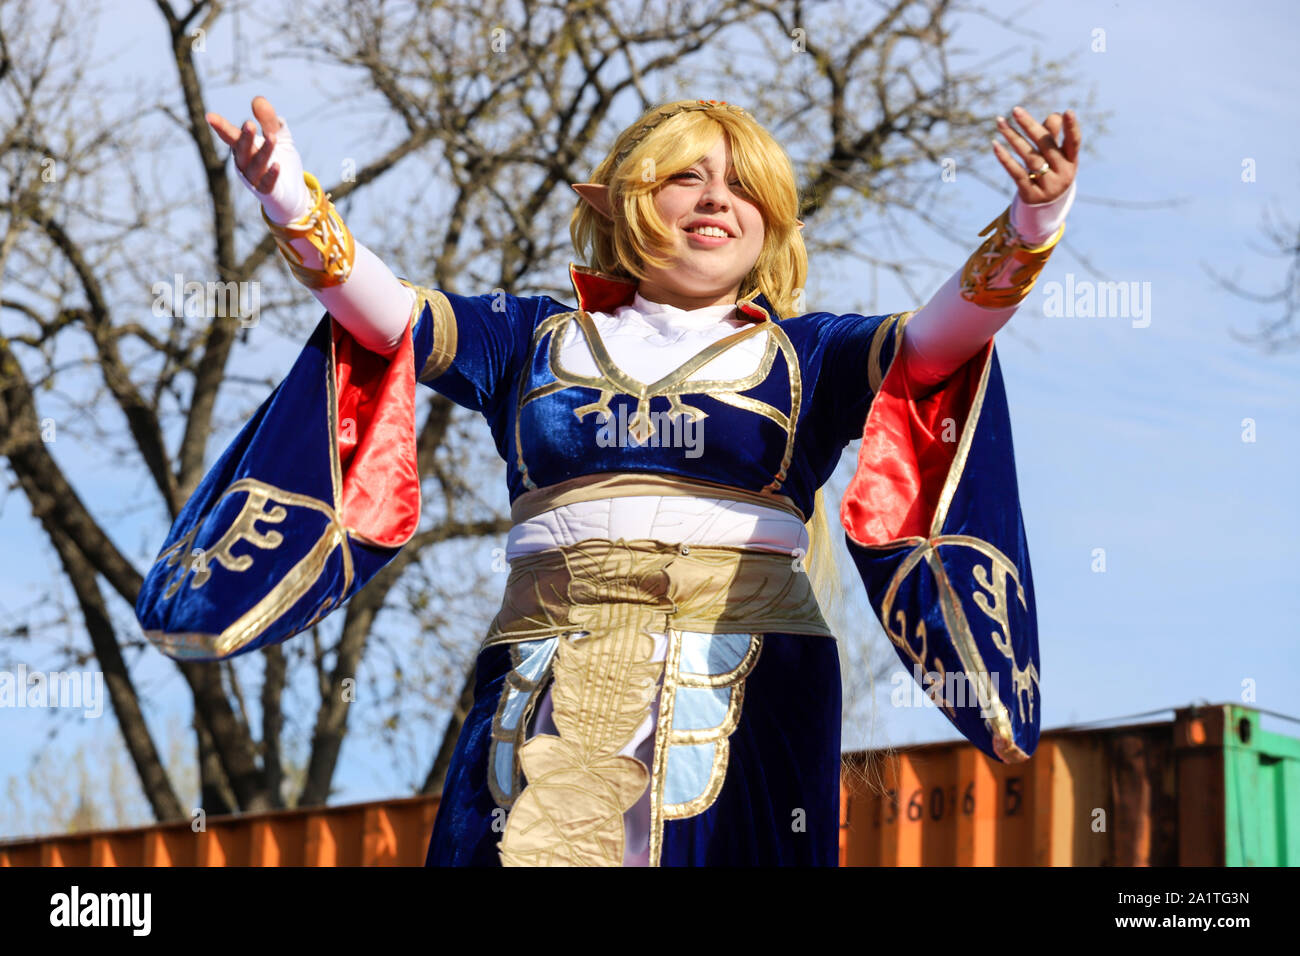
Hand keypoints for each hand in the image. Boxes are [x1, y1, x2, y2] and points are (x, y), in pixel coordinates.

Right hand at [206, 96, 308, 222]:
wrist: (292, 193)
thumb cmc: (281, 161)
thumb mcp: (279, 136)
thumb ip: (269, 120)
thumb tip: (258, 100)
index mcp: (243, 148)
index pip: (231, 136)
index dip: (221, 127)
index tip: (209, 117)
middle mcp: (244, 163)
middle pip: (242, 150)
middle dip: (245, 138)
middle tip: (249, 123)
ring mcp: (254, 179)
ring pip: (255, 165)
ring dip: (263, 152)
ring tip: (273, 137)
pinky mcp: (267, 192)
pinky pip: (266, 184)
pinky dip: (271, 176)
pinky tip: (277, 166)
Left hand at [992, 106, 1079, 204]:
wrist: (1045, 207)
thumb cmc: (1050, 171)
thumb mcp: (1056, 156)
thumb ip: (1053, 135)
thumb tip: (1054, 115)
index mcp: (1071, 160)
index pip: (1073, 142)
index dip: (1072, 128)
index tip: (1067, 111)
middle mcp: (1063, 173)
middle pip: (1046, 145)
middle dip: (1030, 126)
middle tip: (1015, 110)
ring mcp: (1048, 186)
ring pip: (1029, 157)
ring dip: (1013, 138)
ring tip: (1000, 122)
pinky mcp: (1031, 195)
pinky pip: (1017, 173)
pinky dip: (1005, 159)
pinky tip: (996, 145)